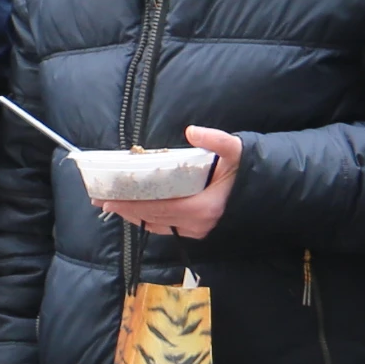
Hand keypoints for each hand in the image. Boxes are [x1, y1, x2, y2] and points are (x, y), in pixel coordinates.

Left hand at [93, 126, 244, 239]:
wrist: (264, 189)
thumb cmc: (247, 169)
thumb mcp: (236, 150)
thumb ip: (217, 140)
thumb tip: (192, 131)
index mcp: (203, 207)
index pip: (157, 207)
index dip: (131, 203)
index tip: (108, 198)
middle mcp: (197, 224)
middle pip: (152, 218)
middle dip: (124, 208)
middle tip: (100, 199)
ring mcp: (197, 231)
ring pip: (156, 225)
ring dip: (132, 215)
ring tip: (110, 204)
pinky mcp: (197, 231)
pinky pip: (165, 227)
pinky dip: (147, 219)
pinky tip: (133, 210)